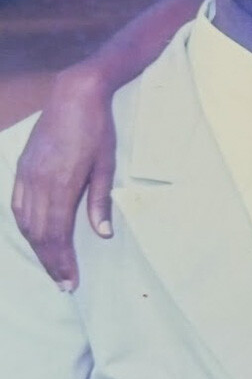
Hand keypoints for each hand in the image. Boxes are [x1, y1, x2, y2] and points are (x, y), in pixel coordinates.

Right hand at [10, 67, 116, 288]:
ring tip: (52, 266)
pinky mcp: (23, 167)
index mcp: (61, 185)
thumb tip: (102, 235)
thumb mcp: (106, 165)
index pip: (57, 234)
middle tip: (63, 284)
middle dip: (50, 261)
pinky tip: (34, 236)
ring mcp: (26, 175)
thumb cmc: (98, 130)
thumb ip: (100, 202)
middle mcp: (38, 183)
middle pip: (39, 233)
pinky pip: (17, 204)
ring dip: (37, 247)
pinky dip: (24, 225)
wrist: (74, 95)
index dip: (62, 261)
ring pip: (25, 222)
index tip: (71, 282)